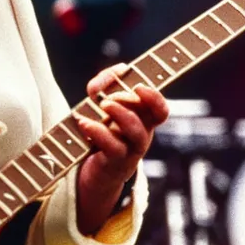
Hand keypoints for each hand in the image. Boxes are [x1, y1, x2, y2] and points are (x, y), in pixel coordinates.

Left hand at [73, 64, 168, 223]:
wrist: (93, 173)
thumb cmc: (101, 133)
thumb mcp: (102, 104)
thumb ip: (108, 83)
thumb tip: (117, 71)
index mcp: (143, 122)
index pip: (160, 109)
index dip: (155, 97)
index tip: (139, 86)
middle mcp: (141, 136)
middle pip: (149, 117)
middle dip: (129, 100)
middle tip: (108, 97)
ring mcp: (130, 151)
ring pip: (136, 133)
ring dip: (120, 114)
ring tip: (102, 105)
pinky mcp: (114, 164)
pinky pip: (113, 148)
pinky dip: (98, 132)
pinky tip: (84, 123)